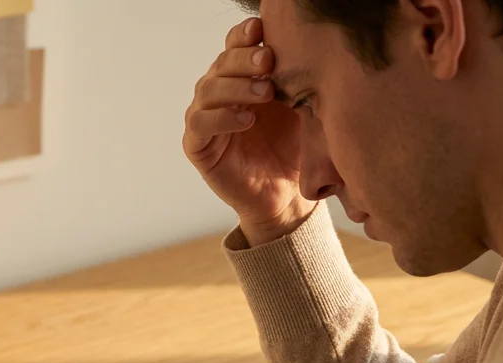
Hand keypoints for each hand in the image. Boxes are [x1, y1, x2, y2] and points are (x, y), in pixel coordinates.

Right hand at [184, 17, 315, 244]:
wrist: (286, 195)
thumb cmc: (293, 148)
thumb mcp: (299, 107)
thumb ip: (293, 78)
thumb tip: (305, 44)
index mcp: (241, 77)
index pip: (234, 47)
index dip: (243, 35)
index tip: (261, 28)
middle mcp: (219, 93)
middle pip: (221, 64)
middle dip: (243, 58)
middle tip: (268, 59)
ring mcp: (205, 118)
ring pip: (208, 90)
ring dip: (235, 86)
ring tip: (265, 92)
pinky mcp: (197, 146)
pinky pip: (200, 124)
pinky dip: (222, 118)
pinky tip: (246, 119)